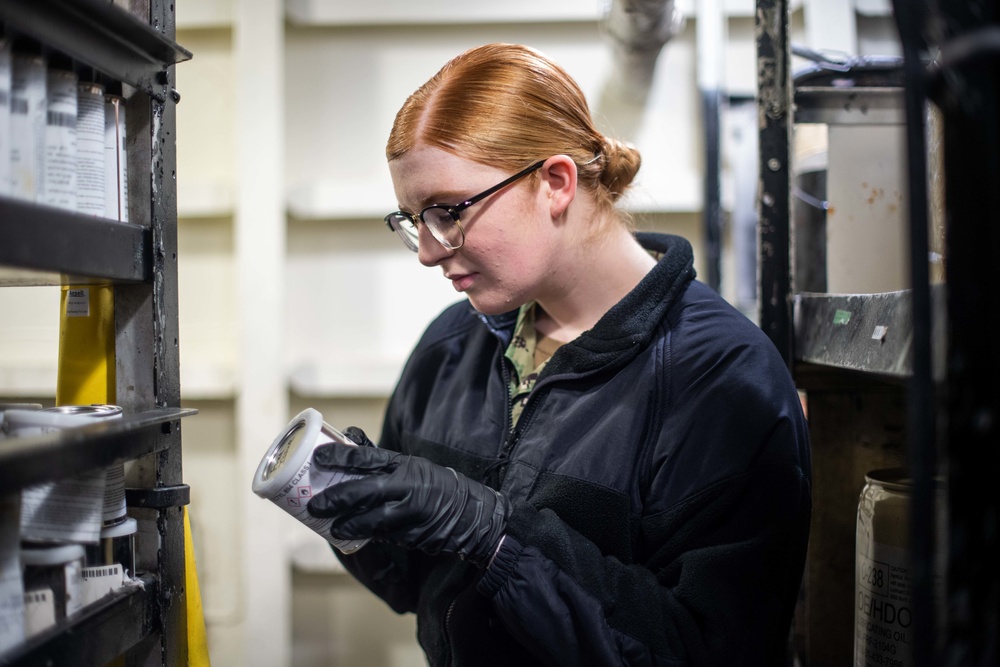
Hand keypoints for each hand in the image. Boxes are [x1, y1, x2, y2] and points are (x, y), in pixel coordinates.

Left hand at [307, 429, 507, 565]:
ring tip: (332, 527)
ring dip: (349, 524)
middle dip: (336, 498)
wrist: (470, 512)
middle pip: (364, 490)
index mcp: (403, 464)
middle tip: (314, 504)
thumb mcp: (411, 466)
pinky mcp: (413, 533)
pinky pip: (385, 534)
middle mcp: (406, 485)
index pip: (367, 457)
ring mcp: (410, 512)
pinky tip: (354, 537)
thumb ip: (381, 461)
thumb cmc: (435, 485)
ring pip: (372, 519)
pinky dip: (368, 535)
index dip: (340, 456)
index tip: (317, 457)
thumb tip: (348, 441)